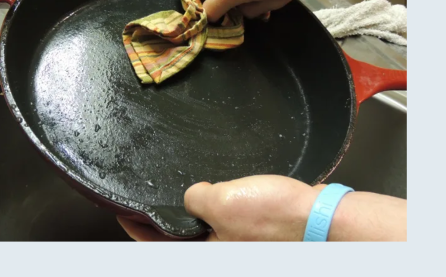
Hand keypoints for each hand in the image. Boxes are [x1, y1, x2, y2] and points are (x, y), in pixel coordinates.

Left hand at [118, 175, 319, 241]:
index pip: (158, 247)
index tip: (124, 214)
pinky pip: (228, 221)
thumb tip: (192, 194)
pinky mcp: (256, 234)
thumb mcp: (222, 200)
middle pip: (182, 240)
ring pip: (206, 229)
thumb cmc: (278, 219)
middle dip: (166, 219)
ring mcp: (239, 244)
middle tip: (150, 201)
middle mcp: (222, 253)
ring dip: (194, 212)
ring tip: (184, 193)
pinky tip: (222, 190)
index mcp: (208, 254)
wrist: (321, 219)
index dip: (137, 228)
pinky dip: (219, 207)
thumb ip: (196, 197)